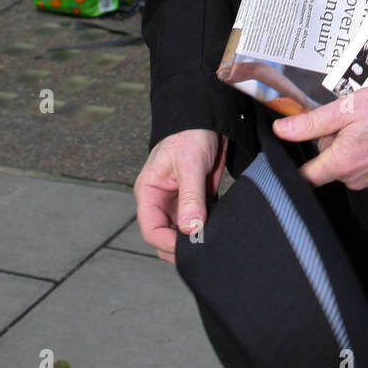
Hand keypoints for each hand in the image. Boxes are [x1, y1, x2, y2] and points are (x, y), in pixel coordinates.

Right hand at [134, 128, 228, 263]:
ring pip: (182, 233)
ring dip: (195, 239)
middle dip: (181, 246)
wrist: (207, 117)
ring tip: (212, 242)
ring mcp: (178, 202)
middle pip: (165, 236)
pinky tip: (218, 231)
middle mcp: (161, 200)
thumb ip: (190, 197)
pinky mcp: (195, 200)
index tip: (189, 249)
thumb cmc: (191, 133)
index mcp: (149, 192)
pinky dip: (206, 230)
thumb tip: (191, 230)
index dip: (168, 243)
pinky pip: (197, 222)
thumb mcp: (190, 164)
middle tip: (203, 250)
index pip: (151, 229)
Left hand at [271, 84, 367, 190]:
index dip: (298, 163)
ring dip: (352, 149)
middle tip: (346, 122)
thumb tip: (281, 129)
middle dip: (332, 145)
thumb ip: (309, 123)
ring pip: (350, 167)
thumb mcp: (345, 109)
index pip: (306, 178)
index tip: (298, 148)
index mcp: (341, 164)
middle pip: (330, 166)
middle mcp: (357, 179)